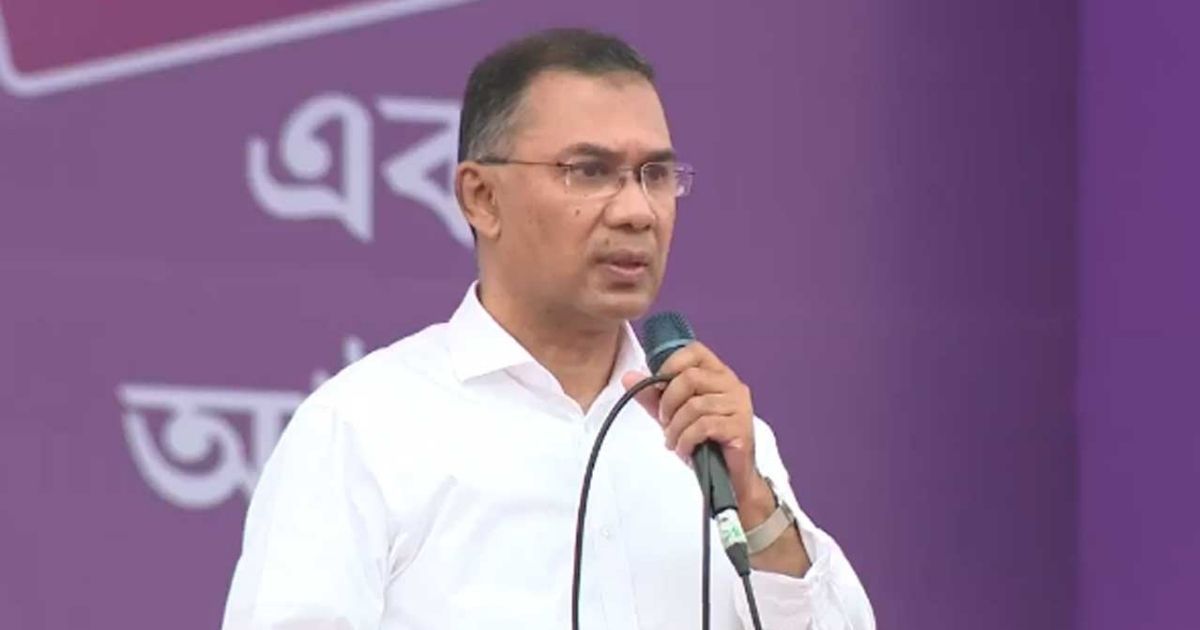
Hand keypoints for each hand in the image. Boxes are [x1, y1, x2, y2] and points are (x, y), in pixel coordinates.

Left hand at [620, 341, 763, 502]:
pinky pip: (704, 426)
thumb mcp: (672, 416)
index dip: (670, 365)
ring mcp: (739, 405)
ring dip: (676, 427)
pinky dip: (687, 440)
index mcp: (717, 374)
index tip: (658, 389)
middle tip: (665, 423)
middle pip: (690, 377)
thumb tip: (629, 377)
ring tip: (674, 441)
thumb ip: (652, 396)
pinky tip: (685, 450)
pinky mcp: (740, 428)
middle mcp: (732, 384)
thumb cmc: (703, 442)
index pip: (694, 351)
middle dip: (668, 402)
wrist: (728, 478)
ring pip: (695, 405)